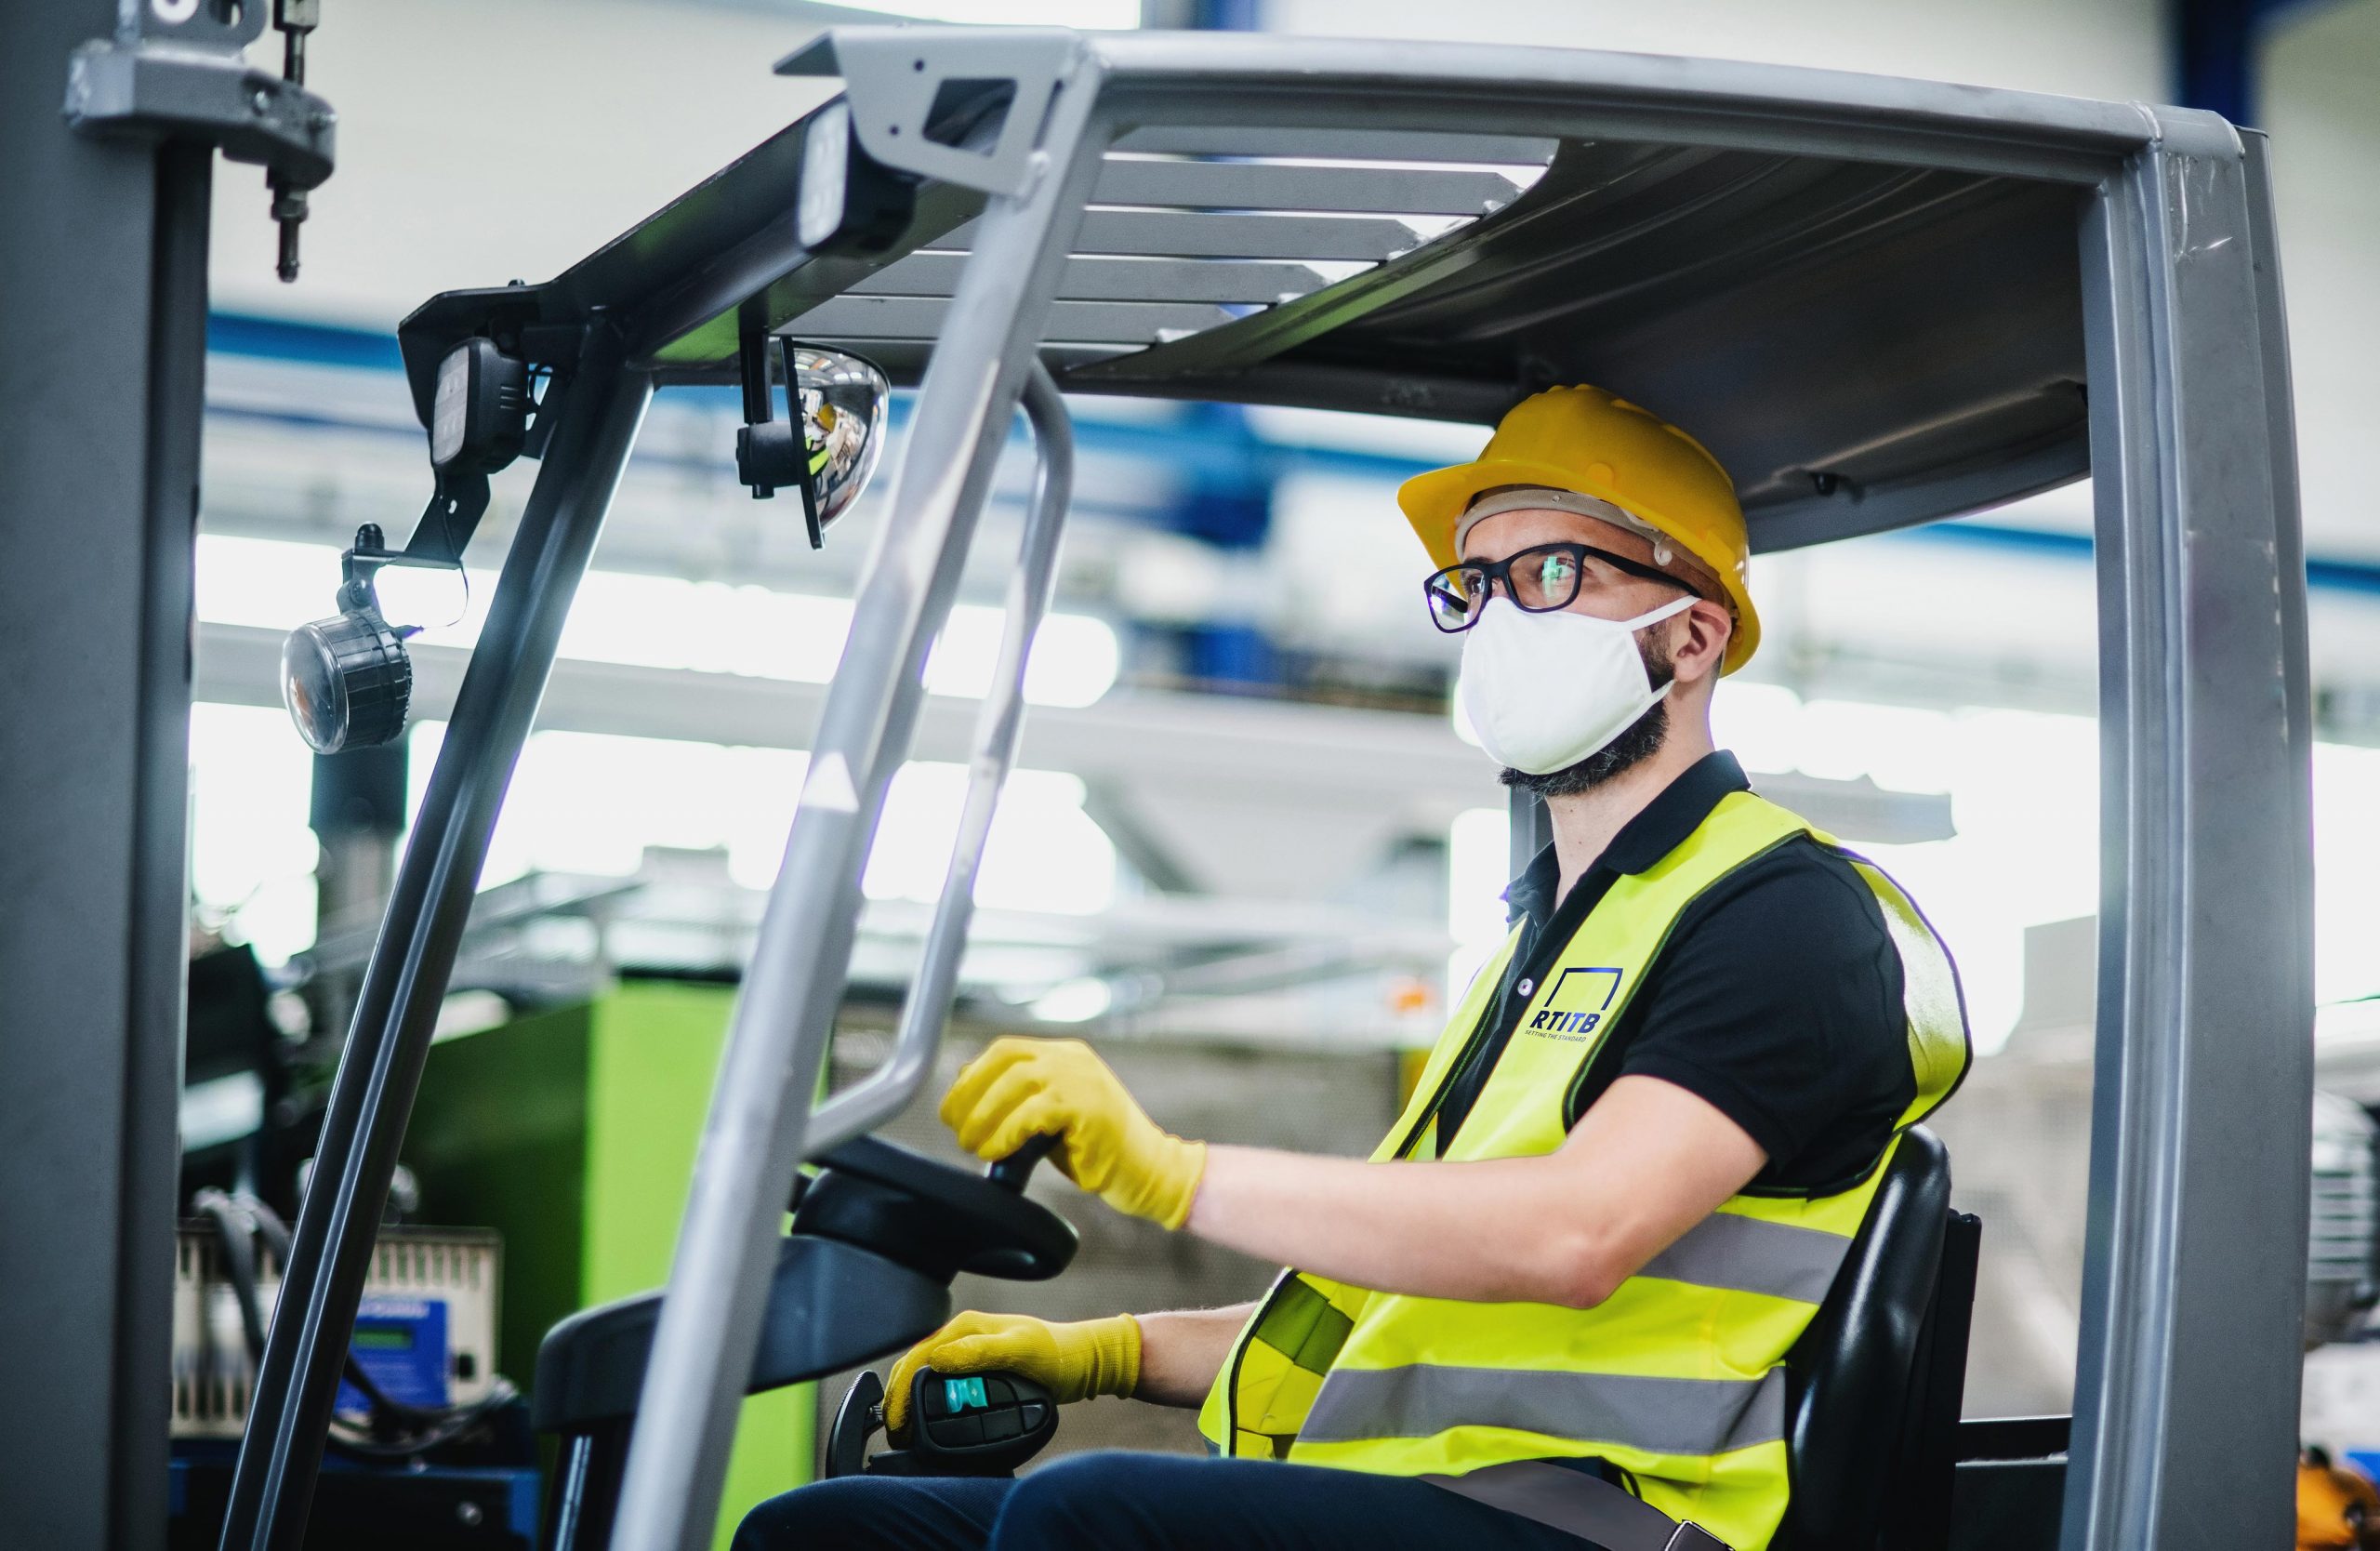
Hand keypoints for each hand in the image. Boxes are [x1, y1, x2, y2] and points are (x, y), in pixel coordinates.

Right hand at [883, 1310, 1140, 1437]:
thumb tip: (939, 1360)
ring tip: (904, 1432)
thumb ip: (980, 1352)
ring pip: (925, 1376)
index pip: (918, 1356)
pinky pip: (942, 1384)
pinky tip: (926, 1420)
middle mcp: (962, 1336)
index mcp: (965, 1327)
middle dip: (897, 1398)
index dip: (900, 1390)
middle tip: (895, 1434)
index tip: (896, 1421)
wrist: (1083, 1361)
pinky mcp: (977, 1369)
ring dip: (909, 1401)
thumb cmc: (1057, 1353)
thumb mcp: (1020, 1350)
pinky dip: (927, 1402)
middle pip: (914, 1366)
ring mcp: (968, 1352)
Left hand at [940, 1037, 1206, 1228]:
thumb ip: (1019, 1101)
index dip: (972, 1077)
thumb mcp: (1051, 1117)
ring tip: (971, 1144)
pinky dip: (1007, 1131)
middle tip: (955, 1128)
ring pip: (1014, 1082)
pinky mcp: (1088, 1106)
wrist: (1150, 1170)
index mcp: (1064, 1055)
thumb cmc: (1097, 1149)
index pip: (1005, 1050)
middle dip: (970, 1094)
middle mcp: (1072, 1058)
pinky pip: (1034, 1112)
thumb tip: (967, 1091)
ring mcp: (1082, 1078)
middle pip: (1005, 1059)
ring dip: (983, 1116)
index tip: (952, 1108)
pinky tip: (996, 1150)